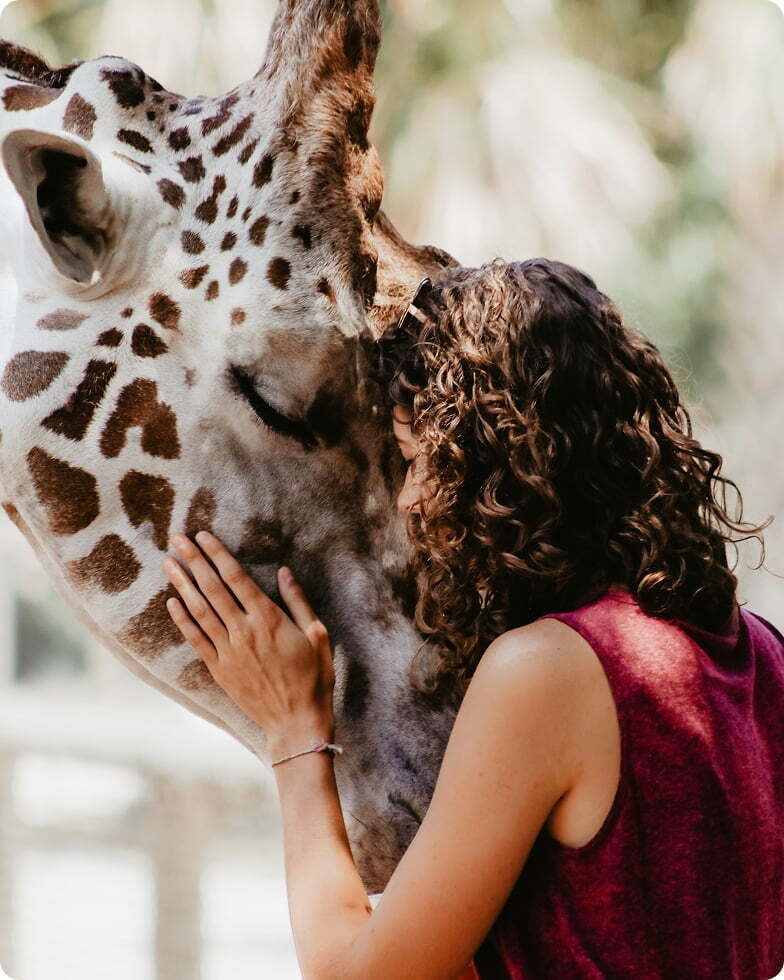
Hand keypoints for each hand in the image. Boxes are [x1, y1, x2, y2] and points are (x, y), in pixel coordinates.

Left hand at [163, 531, 334, 749]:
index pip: (236, 577)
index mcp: (268, 618)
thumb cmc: (313, 678)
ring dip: (181, 584)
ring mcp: (228, 651)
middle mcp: (244, 631)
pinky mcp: (220, 669)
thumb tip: (283, 572)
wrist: (296, 722)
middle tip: (176, 539)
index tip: (203, 535)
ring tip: (168, 563)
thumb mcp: (317, 634)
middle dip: (193, 560)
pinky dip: (182, 619)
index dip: (218, 554)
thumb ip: (298, 601)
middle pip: (212, 587)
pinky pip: (196, 639)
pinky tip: (171, 602)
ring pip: (199, 610)